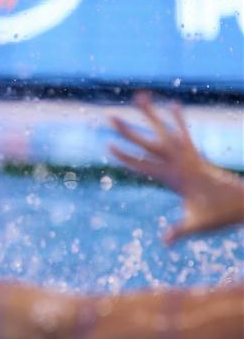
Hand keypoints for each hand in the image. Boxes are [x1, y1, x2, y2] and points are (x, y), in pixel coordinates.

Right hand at [109, 91, 243, 243]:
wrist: (243, 203)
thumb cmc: (220, 215)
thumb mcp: (198, 226)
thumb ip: (181, 231)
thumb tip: (166, 241)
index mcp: (176, 178)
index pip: (144, 165)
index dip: (125, 157)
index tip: (108, 146)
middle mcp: (180, 162)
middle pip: (149, 142)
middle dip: (129, 130)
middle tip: (111, 117)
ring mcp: (189, 157)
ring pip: (165, 130)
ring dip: (150, 114)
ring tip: (138, 97)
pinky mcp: (196, 156)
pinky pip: (184, 133)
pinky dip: (177, 119)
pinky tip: (172, 105)